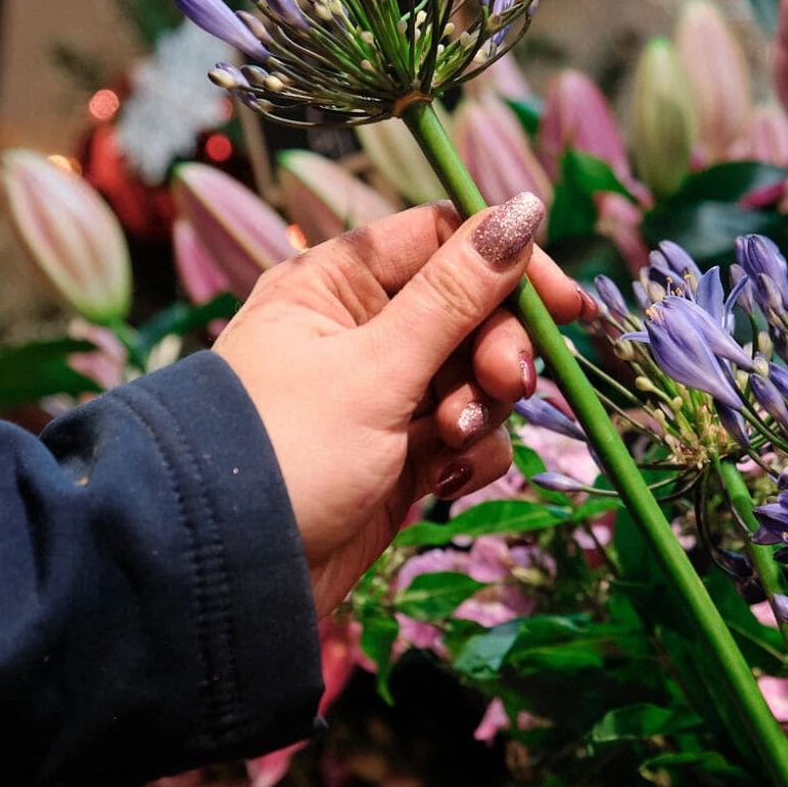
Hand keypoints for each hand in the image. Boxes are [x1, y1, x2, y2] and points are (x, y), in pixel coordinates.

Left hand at [213, 193, 586, 614]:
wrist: (226, 578)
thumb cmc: (286, 450)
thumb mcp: (376, 368)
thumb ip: (456, 295)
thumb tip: (523, 208)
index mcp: (337, 283)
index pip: (444, 242)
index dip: (507, 266)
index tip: (562, 307)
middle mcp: (360, 330)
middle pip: (471, 311)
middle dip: (497, 350)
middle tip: (506, 385)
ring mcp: (381, 395)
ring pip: (474, 376)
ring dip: (482, 407)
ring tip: (452, 443)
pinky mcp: (398, 456)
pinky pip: (463, 435)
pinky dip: (469, 453)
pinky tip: (447, 480)